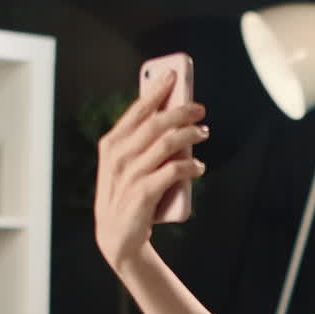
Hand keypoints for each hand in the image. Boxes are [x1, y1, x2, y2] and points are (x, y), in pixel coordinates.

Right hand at [94, 71, 208, 273]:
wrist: (117, 238)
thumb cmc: (127, 195)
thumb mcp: (126, 165)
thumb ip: (142, 142)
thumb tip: (172, 116)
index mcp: (112, 144)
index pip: (137, 110)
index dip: (156, 90)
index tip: (173, 75)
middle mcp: (118, 156)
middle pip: (156, 123)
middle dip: (181, 111)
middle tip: (200, 109)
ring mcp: (130, 175)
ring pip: (167, 144)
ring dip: (190, 135)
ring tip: (203, 133)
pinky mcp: (143, 194)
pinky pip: (173, 171)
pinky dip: (190, 166)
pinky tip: (199, 166)